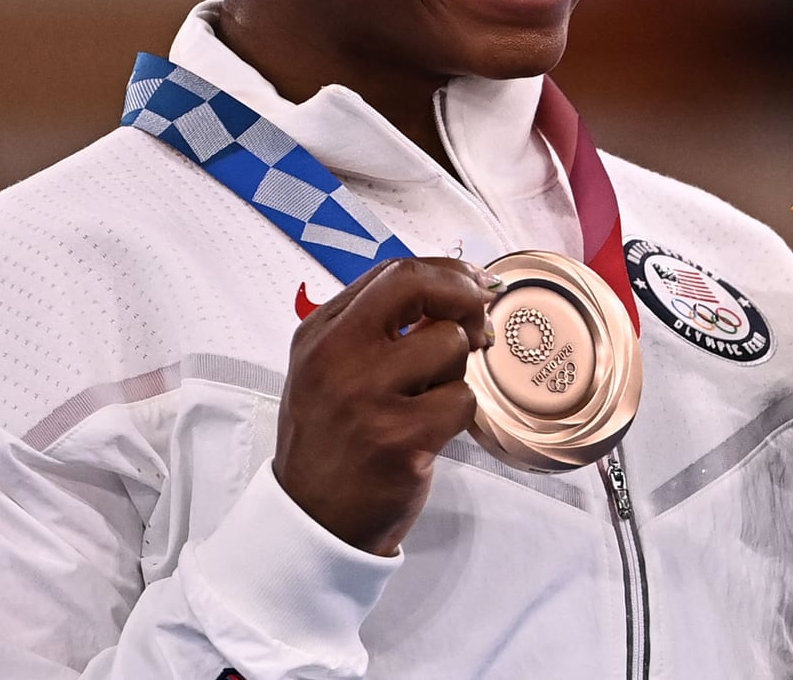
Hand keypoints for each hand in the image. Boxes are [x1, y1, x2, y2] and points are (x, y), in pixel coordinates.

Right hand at [272, 256, 499, 554]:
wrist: (313, 520)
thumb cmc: (332, 441)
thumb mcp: (331, 370)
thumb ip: (379, 327)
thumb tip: (454, 291)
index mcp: (321, 334)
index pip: (394, 273)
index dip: (447, 272)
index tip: (474, 283)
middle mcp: (337, 358)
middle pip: (419, 287)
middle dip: (464, 297)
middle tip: (478, 323)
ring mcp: (367, 397)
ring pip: (450, 345)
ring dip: (456, 372)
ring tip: (427, 400)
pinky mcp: (400, 439)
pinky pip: (462, 400)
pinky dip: (457, 414)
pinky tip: (429, 432)